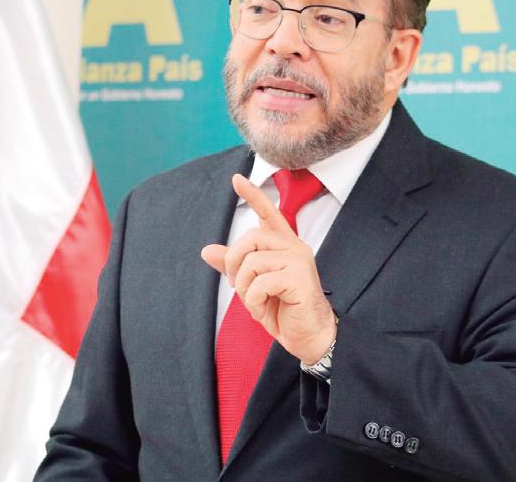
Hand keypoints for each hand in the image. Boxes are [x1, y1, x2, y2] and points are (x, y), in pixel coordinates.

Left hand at [201, 174, 336, 364]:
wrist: (308, 336)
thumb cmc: (283, 309)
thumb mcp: (252, 286)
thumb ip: (234, 266)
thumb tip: (206, 250)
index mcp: (284, 246)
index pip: (269, 214)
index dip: (253, 195)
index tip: (236, 178)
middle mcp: (294, 248)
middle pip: (250, 238)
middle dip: (233, 263)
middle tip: (235, 286)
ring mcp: (298, 261)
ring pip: (252, 262)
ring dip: (243, 288)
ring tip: (253, 303)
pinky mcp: (299, 278)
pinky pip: (260, 283)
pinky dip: (253, 302)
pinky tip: (262, 311)